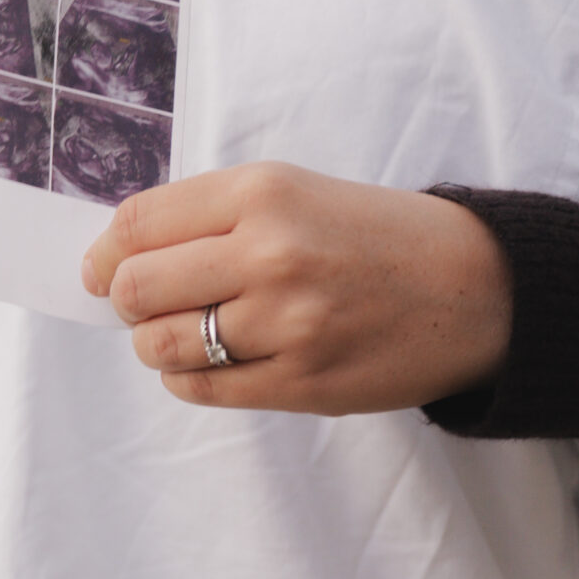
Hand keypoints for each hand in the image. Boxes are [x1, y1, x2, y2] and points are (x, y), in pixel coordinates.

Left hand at [82, 162, 513, 413]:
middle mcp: (271, 253)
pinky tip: (217, 359)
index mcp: (265, 193)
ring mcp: (286, 323)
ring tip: (188, 331)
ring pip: (159, 345)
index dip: (104, 251)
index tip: (101, 267)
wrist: (478, 288)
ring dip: (156, 342)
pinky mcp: (301, 382)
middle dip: (126, 299)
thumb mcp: (299, 191)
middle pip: (135, 287)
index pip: (138, 224)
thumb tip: (115, 257)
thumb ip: (213, 215)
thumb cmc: (379, 236)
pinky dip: (187, 376)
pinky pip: (201, 388)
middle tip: (148, 302)